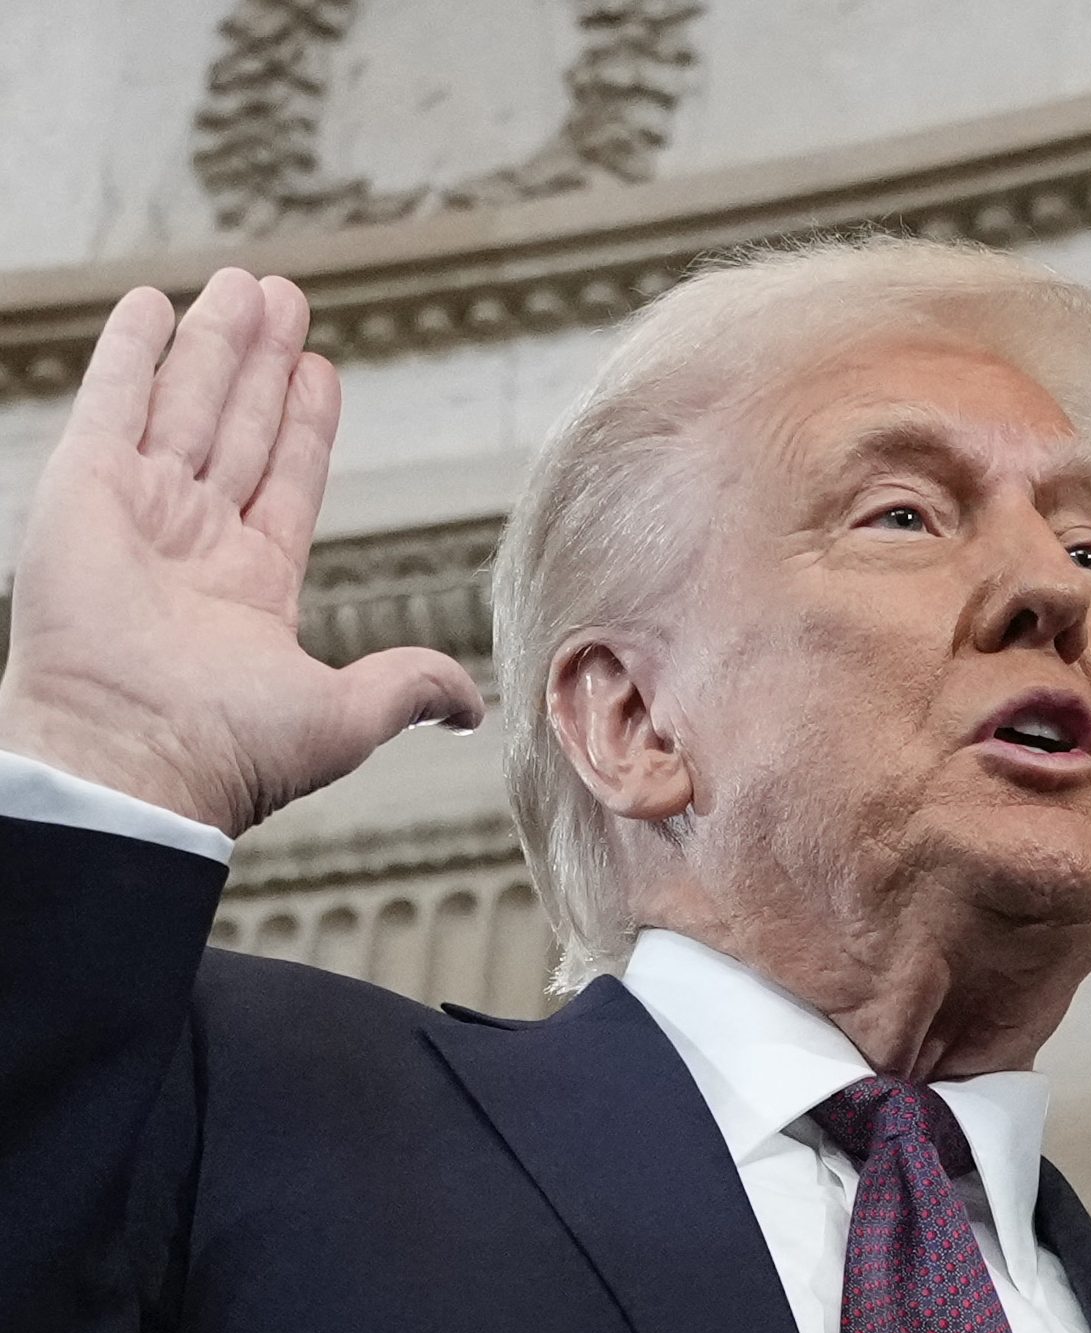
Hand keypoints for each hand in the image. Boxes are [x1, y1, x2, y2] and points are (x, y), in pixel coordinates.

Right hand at [0, 270, 482, 835]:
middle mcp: (193, 544)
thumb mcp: (346, 714)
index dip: (305, 424)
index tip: (321, 369)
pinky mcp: (83, 486)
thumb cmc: (230, 750)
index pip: (286, 481)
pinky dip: (130, 351)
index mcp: (251, 590)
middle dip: (263, 362)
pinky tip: (153, 305)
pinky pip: (110, 400)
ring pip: (187, 403)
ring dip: (216, 342)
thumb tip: (473, 707)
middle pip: (238, 428)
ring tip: (247, 284)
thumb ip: (407, 686)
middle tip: (286, 296)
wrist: (134, 755)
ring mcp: (138, 511)